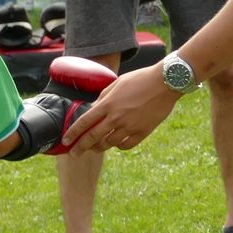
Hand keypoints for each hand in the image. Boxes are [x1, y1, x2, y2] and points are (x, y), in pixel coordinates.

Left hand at [63, 67, 180, 153]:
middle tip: (74, 153)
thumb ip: (103, 97)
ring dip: (99, 147)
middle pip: (93, 137)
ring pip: (108, 144)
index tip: (65, 141)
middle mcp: (116, 117)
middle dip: (81, 147)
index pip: (84, 122)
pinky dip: (119, 146)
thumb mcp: (117, 83)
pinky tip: (116, 144)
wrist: (167, 81)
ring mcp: (130, 126)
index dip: (72, 133)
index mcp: (108, 104)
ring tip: (95, 148)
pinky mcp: (143, 131)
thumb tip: (92, 109)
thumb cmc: (141, 79)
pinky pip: (126, 145)